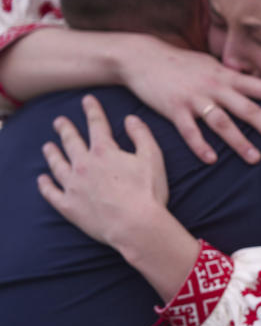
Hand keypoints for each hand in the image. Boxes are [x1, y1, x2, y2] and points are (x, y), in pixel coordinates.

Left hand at [38, 94, 200, 299]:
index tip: (87, 100)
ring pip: (57, 165)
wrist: (135, 225)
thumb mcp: (153, 158)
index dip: (92, 110)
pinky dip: (45, 185)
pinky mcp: (69, 206)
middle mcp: (83, 164)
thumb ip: (141, 135)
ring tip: (48, 147)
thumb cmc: (148, 192)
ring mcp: (73, 185)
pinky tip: (42, 180)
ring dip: (52, 154)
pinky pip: (52, 193)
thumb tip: (131, 119)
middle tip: (59, 122)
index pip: (96, 125)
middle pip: (70, 141)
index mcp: (104, 151)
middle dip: (65, 129)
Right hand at [118, 35, 260, 163]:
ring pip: (221, 122)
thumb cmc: (182, 64)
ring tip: (255, 159)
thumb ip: (234, 79)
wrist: (141, 56)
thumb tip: (258, 86)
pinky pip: (189, 131)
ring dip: (239, 142)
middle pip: (248, 108)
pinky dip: (200, 146)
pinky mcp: (173, 109)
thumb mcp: (212, 66)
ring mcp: (194, 98)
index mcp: (228, 76)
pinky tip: (211, 160)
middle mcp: (215, 86)